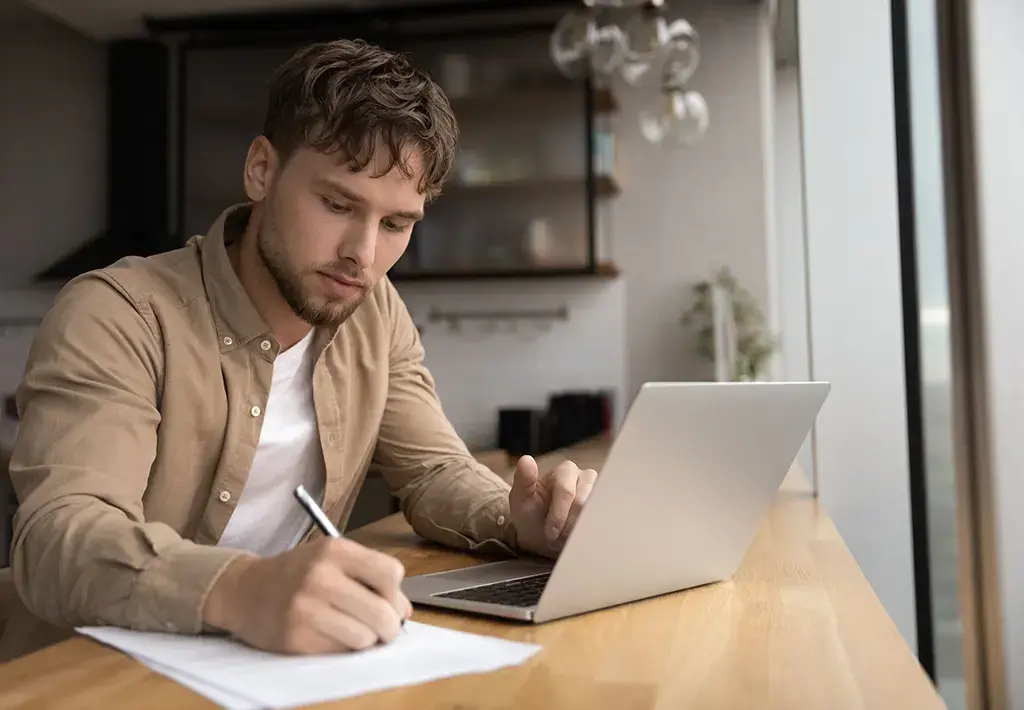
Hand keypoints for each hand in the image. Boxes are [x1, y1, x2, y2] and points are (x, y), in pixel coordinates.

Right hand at [203, 538, 412, 654]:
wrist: (244, 590)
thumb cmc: (297, 574)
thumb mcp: (331, 559)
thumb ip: (369, 577)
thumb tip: (404, 611)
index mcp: (335, 550)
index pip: (391, 573)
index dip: (395, 592)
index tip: (386, 598)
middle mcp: (321, 576)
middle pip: (383, 612)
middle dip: (390, 626)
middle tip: (383, 628)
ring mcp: (306, 608)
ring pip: (365, 637)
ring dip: (365, 639)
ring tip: (351, 629)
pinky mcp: (296, 637)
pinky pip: (340, 651)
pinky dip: (342, 648)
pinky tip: (328, 634)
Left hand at [508, 456, 597, 557]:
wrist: (540, 536)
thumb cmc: (530, 514)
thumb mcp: (520, 500)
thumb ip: (523, 480)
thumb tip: (526, 459)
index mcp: (565, 470)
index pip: (566, 491)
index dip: (558, 514)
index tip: (550, 532)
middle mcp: (586, 477)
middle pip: (583, 502)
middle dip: (568, 524)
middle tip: (556, 537)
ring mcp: (598, 493)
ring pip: (595, 512)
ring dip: (578, 529)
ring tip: (565, 537)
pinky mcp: (604, 509)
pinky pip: (605, 521)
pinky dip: (590, 531)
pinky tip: (579, 537)